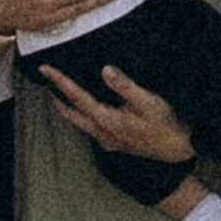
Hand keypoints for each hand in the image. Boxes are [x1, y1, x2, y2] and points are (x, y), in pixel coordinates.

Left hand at [38, 61, 194, 168]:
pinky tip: (88, 110)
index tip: (45, 69)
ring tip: (60, 94)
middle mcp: (101, 131)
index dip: (59, 81)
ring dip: (67, 107)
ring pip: (78, 122)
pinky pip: (89, 128)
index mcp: (107, 119)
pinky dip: (81, 116)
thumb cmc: (165, 126)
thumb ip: (126, 87)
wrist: (175, 151)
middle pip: (70, 113)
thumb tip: (105, 70)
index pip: (76, 97)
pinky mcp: (113, 142)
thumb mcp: (149, 102)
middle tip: (46, 81)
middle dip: (56, 97)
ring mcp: (106, 139)